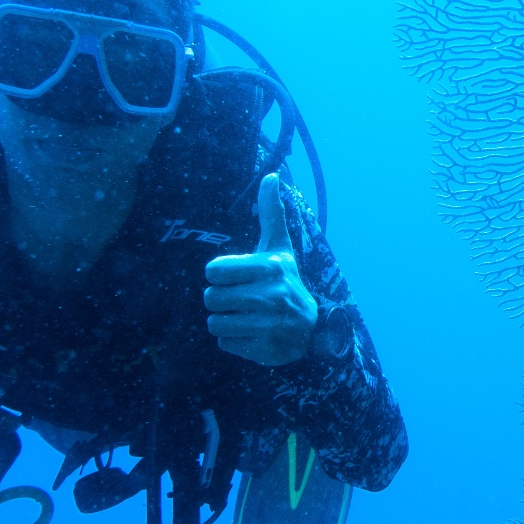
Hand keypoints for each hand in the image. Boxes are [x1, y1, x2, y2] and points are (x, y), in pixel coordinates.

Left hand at [204, 173, 318, 366]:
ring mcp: (269, 324)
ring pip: (215, 323)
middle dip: (220, 300)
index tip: (234, 277)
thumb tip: (271, 174)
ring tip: (245, 316)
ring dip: (224, 322)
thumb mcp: (279, 248)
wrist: (312, 329)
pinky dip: (234, 341)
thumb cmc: (285, 282)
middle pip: (210, 298)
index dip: (218, 275)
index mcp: (270, 267)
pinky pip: (224, 344)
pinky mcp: (264, 349)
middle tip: (240, 299)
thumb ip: (271, 212)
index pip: (213, 270)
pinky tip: (252, 333)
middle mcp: (271, 296)